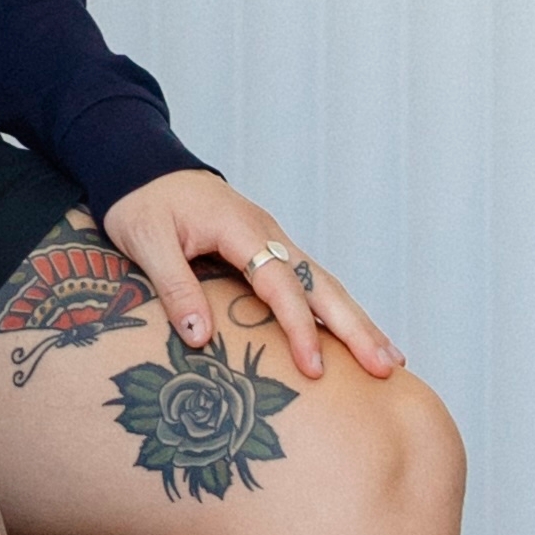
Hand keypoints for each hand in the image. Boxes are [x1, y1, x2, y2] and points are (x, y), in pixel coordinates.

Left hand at [104, 165, 399, 387]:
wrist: (143, 164)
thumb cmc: (142, 203)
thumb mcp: (146, 241)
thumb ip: (174, 287)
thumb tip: (201, 340)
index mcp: (242, 228)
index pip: (280, 284)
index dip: (300, 328)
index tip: (314, 369)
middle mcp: (269, 233)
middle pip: (322, 283)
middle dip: (357, 327)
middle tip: (388, 368)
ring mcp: (275, 241)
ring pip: (325, 284)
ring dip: (358, 321)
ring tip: (392, 361)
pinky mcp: (270, 250)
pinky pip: (311, 283)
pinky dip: (339, 310)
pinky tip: (356, 337)